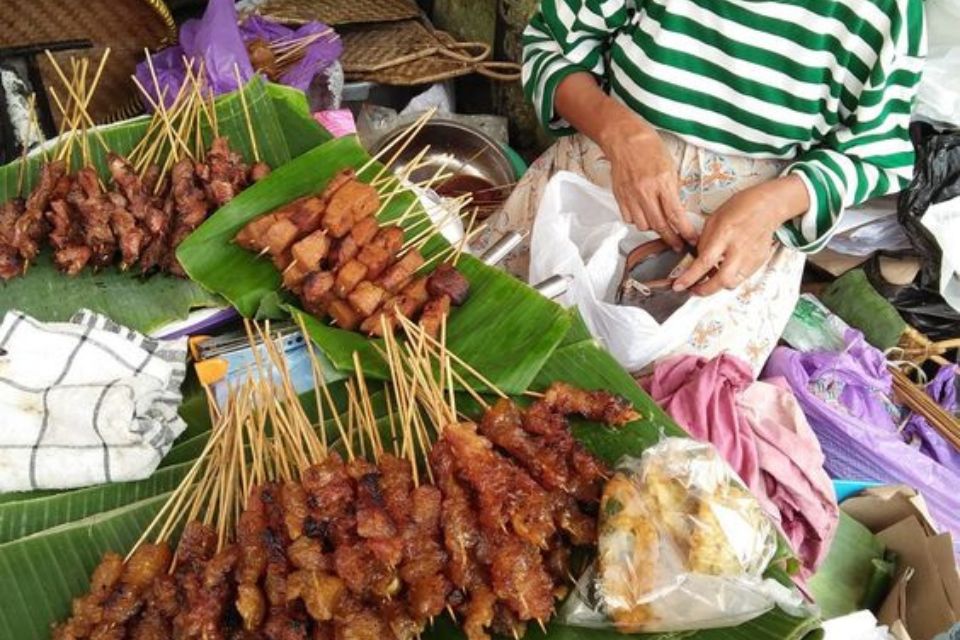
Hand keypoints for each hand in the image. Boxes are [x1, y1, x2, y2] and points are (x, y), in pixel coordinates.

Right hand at [598, 113, 696, 250]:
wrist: (625, 140)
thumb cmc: (650, 149)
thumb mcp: (670, 168)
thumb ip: (672, 191)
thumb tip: (678, 213)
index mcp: (661, 182)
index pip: (675, 214)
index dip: (684, 231)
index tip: (691, 240)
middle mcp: (645, 191)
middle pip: (659, 225)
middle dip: (671, 239)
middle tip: (678, 245)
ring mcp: (630, 196)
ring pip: (643, 225)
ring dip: (653, 228)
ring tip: (659, 224)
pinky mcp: (619, 197)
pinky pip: (629, 219)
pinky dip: (638, 220)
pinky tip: (643, 214)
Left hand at [672, 176, 808, 295]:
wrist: (768, 206)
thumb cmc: (741, 207)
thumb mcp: (714, 219)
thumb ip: (704, 241)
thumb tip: (696, 260)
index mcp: (725, 234)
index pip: (704, 262)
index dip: (689, 277)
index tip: (679, 285)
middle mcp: (740, 248)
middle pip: (722, 280)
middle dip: (704, 290)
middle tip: (693, 289)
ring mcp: (752, 257)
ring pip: (732, 283)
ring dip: (717, 286)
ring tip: (708, 279)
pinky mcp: (759, 262)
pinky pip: (741, 278)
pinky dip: (730, 278)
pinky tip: (723, 271)